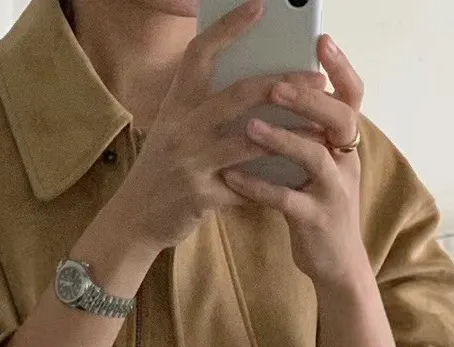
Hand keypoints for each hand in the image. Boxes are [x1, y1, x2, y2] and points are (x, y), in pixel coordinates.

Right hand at [111, 0, 327, 254]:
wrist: (133, 219)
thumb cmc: (160, 170)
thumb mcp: (172, 130)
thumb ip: (202, 108)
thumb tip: (251, 86)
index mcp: (176, 105)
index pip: (200, 54)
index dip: (228, 28)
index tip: (258, 7)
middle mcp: (181, 129)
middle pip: (237, 95)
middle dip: (281, 85)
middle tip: (315, 79)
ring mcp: (190, 163)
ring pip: (249, 142)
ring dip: (290, 136)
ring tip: (320, 130)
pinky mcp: (201, 196)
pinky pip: (247, 187)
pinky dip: (273, 182)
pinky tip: (298, 175)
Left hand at [221, 35, 370, 291]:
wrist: (336, 266)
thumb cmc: (318, 209)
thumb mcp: (317, 169)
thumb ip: (304, 137)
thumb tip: (270, 98)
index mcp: (345, 145)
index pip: (352, 97)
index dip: (341, 68)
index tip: (321, 41)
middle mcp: (345, 162)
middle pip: (339, 119)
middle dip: (308, 99)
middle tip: (276, 84)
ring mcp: (334, 192)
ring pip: (314, 156)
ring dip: (282, 138)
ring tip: (250, 126)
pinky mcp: (315, 221)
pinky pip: (286, 200)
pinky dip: (258, 187)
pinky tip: (234, 177)